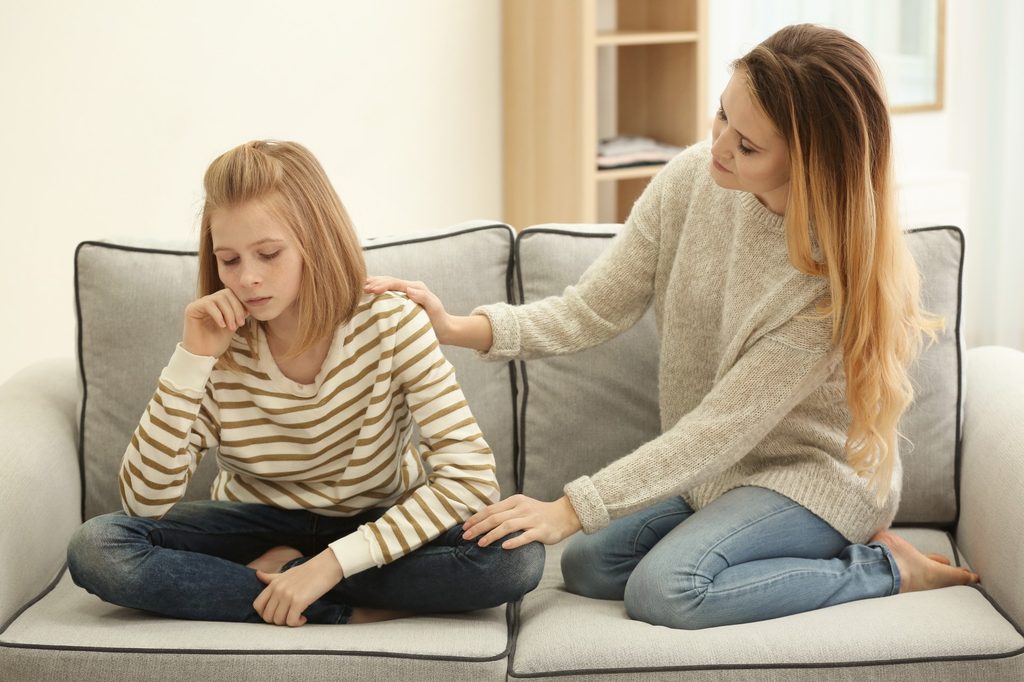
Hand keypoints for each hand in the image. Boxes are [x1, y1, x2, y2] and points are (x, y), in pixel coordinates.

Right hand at [182, 288, 247, 357]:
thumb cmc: (216, 343)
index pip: (232, 294)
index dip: (240, 304)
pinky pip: (208, 304)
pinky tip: (222, 326)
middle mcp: (208, 302)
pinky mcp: (191, 309)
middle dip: (236, 308)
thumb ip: (237, 314)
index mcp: (218, 305)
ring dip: (229, 313)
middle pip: (226, 293)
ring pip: (219, 298)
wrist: (202, 356)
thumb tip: (249, 305)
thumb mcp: (232, 326)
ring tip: (231, 328)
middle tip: (240, 324)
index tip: (245, 319)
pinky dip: (218, 315)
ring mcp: (199, 304)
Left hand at [252, 549, 342, 626]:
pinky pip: (291, 621)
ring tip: (298, 616)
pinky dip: (297, 623)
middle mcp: (278, 590)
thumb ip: (271, 578)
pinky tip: (304, 617)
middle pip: (268, 616)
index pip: (257, 605)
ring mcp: (287, 595)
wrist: (326, 566)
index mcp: (273, 584)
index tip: (278, 613)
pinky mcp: (299, 601)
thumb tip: (258, 574)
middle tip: (290, 616)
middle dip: (278, 621)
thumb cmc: (307, 571)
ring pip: (279, 621)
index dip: (265, 614)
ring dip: (289, 622)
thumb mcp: (286, 573)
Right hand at [364, 276, 454, 342]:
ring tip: (358, 287)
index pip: (394, 283)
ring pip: (385, 287)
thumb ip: (424, 297)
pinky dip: (375, 294)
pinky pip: (385, 296)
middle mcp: (408, 288)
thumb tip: (409, 290)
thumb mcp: (434, 307)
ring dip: (372, 286)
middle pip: (387, 281)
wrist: (444, 329)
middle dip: (373, 283)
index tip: (370, 289)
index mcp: (415, 287)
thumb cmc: (439, 319)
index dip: (382, 284)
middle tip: (360, 287)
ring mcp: (403, 295)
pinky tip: (365, 296)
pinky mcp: (400, 303)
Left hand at [462, 494, 581, 549]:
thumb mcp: (522, 507)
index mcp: (516, 501)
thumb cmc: (539, 513)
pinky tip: (504, 547)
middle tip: (466, 537)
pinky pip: (525, 536)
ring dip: (492, 535)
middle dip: (478, 527)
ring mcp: (532, 519)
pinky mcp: (541, 531)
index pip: (491, 509)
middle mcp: (523, 508)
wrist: (565, 515)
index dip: (476, 518)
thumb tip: (483, 520)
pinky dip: (514, 542)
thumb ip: (506, 511)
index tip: (465, 527)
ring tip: (480, 544)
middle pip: (496, 517)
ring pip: (507, 526)